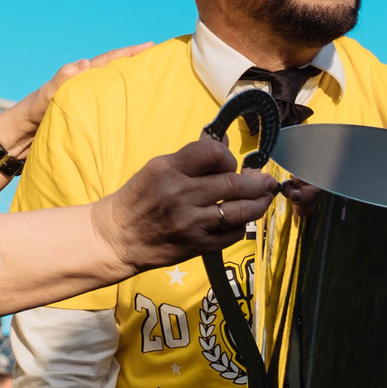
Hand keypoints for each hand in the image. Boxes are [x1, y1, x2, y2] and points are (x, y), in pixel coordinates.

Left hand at [0, 44, 157, 148]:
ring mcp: (86, 104)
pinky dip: (122, 108)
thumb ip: (61, 80)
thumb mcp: (45, 96)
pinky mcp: (85, 120)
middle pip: (114, 72)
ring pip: (113, 90)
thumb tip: (84, 64)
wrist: (18, 140)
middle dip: (135, 65)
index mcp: (78, 77)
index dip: (129, 53)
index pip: (108, 60)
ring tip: (154, 86)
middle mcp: (84, 88)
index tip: (151, 46)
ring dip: (131, 86)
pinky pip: (109, 110)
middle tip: (160, 62)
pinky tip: (134, 115)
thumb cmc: (30, 115)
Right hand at [94, 138, 275, 271]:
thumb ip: (193, 158)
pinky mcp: (197, 245)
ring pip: (240, 211)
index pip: (213, 153)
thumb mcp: (159, 168)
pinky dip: (242, 224)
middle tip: (268, 181)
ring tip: (265, 198)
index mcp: (168, 170)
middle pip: (233, 183)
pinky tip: (241, 219)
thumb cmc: (139, 198)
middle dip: (257, 182)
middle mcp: (181, 196)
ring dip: (259, 203)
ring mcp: (191, 223)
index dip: (228, 156)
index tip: (229, 163)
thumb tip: (224, 141)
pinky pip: (233, 233)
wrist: (118, 237)